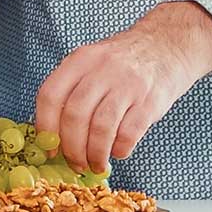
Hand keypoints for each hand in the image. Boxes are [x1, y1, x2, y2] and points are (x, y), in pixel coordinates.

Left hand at [34, 2, 211, 172]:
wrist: (166, 46)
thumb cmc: (121, 63)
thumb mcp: (91, 63)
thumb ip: (72, 92)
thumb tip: (54, 137)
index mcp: (79, 60)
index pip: (50, 95)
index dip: (45, 127)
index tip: (49, 149)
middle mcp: (101, 69)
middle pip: (75, 115)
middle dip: (72, 148)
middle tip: (75, 164)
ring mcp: (127, 84)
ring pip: (101, 128)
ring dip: (95, 154)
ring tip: (96, 165)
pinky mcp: (150, 101)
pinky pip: (128, 134)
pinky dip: (119, 150)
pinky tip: (118, 152)